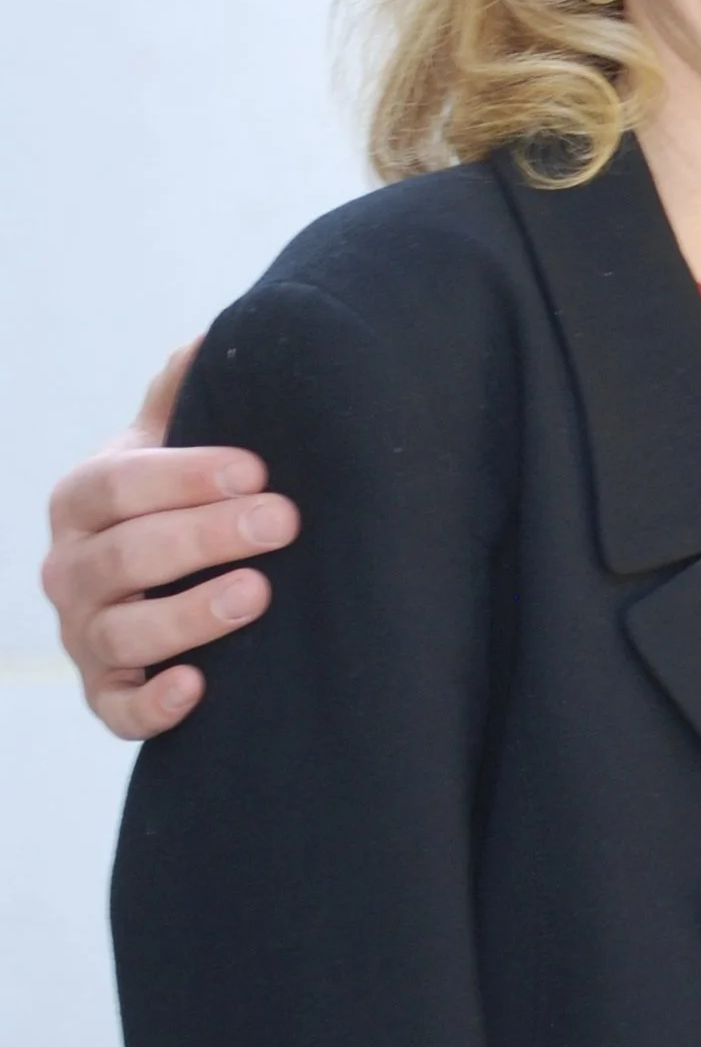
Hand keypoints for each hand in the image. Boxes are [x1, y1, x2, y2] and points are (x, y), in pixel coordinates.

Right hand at [39, 345, 300, 739]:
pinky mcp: (106, 696)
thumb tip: (213, 334)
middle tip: (283, 520)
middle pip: (127, 556)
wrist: (160, 588)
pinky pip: (118, 711)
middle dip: (206, 536)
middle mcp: (71, 569)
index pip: (119, 484)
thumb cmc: (173, 503)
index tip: (257, 468)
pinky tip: (200, 686)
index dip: (185, 476)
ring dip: (190, 615)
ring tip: (258, 594)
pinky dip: (154, 705)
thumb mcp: (168, 444)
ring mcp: (84, 637)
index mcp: (82, 500)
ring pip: (122, 633)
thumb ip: (183, 394)